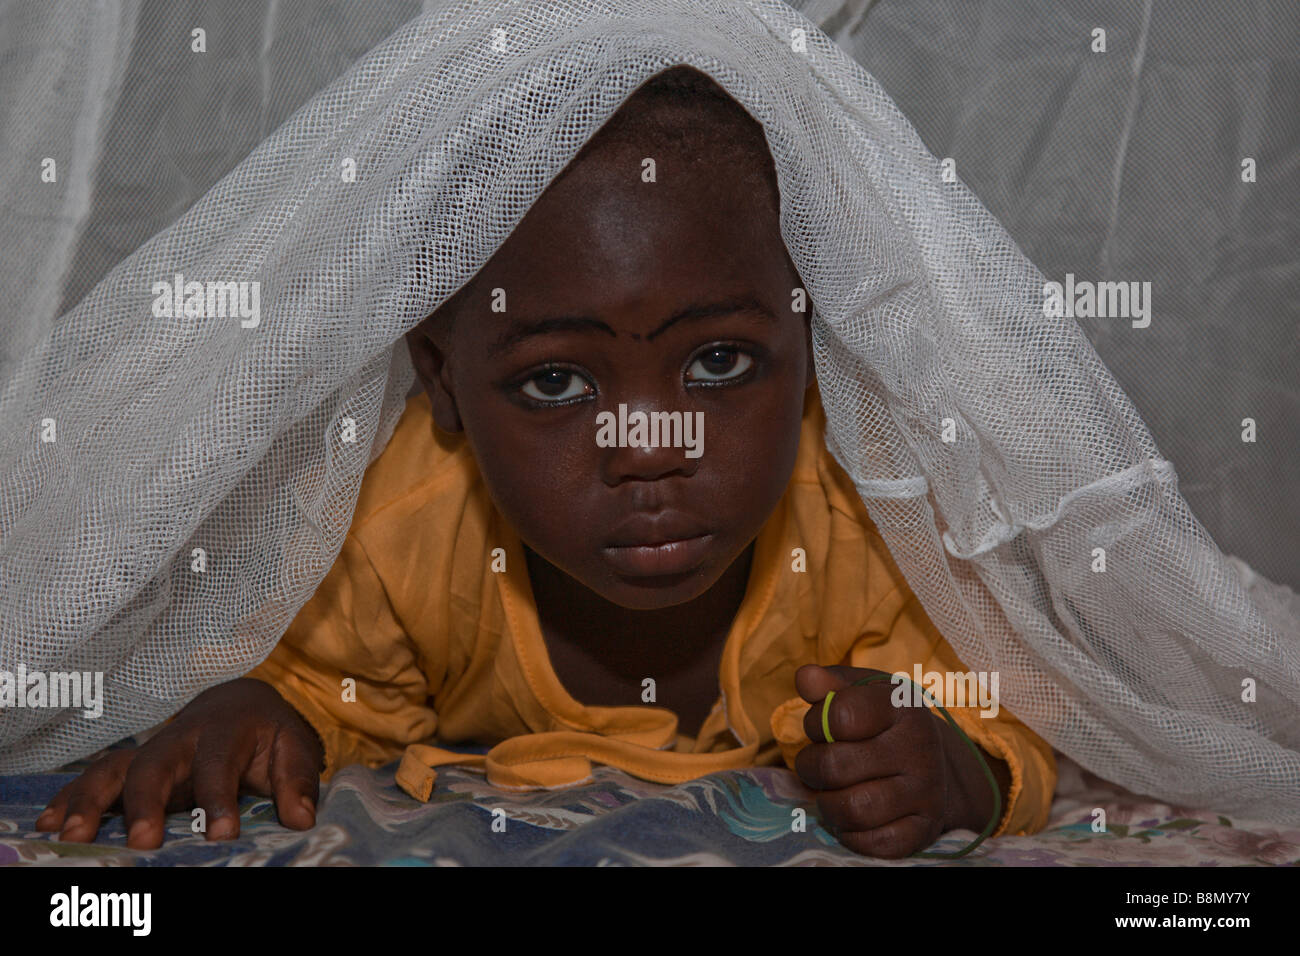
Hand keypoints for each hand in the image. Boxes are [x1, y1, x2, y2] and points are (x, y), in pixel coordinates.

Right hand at [35, 678, 324, 848]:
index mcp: (224, 730)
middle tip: (142, 842)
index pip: (218, 764)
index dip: (219, 799)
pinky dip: (70, 798)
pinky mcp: (133, 766)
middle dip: (146, 801)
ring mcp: (152, 751)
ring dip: (91, 800)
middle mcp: (180, 738)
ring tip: (73, 835)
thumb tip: (303, 818)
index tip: (222, 835)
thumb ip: (298, 781)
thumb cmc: (268, 734)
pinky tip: (49, 824)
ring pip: (114, 768)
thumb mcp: (293, 748)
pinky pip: (95, 778)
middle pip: (155, 763)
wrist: (240, 704)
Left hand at [794, 664, 1007, 858]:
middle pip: (836, 766)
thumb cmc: (884, 722)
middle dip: (811, 767)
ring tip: (832, 791)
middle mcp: (920, 749)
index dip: (815, 723)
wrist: (936, 764)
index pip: (839, 715)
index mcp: (903, 707)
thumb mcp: (861, 692)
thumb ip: (829, 684)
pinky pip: (874, 843)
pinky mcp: (924, 829)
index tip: (820, 727)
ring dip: (828, 804)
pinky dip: (852, 834)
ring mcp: (925, 792)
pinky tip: (853, 816)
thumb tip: (805, 677)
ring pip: (853, 809)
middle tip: (817, 765)